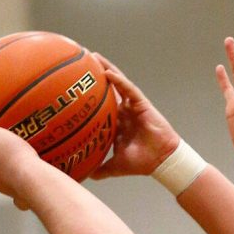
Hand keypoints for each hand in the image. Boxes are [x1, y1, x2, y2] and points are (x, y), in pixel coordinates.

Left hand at [91, 58, 178, 178]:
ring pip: (117, 82)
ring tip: (92, 56)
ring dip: (106, 69)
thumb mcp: (115, 166)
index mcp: (117, 123)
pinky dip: (118, 81)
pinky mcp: (141, 103)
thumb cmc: (141, 162)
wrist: (160, 161)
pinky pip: (128, 88)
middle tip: (79, 62)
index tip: (73, 88)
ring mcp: (132, 105)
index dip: (89, 96)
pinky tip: (107, 72)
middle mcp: (123, 111)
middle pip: (107, 88)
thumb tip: (86, 176)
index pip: (100, 106)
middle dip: (95, 75)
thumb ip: (101, 169)